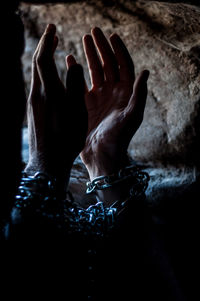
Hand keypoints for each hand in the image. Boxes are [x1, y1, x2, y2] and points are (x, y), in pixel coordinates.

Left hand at [25, 24, 86, 195]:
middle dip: (43, 45)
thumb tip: (73, 64)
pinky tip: (49, 74)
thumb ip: (75, 86)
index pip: (44, 58)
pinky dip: (42, 72)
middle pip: (37, 62)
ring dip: (43, 58)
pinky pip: (36, 83)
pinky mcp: (32, 109)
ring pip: (35, 73)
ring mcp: (32, 102)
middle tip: (52, 33)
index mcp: (50, 92)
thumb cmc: (67, 139)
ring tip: (52, 49)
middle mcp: (37, 94)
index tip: (53, 28)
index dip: (47, 41)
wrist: (48, 161)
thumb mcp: (77, 113)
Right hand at [67, 27, 148, 181]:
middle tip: (93, 31)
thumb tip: (145, 71)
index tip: (112, 35)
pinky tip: (70, 60)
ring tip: (84, 39)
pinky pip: (81, 83)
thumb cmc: (119, 138)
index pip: (124, 66)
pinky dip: (76, 71)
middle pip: (109, 64)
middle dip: (102, 47)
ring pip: (94, 71)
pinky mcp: (86, 104)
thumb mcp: (132, 116)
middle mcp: (113, 93)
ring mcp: (99, 98)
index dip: (119, 50)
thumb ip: (139, 94)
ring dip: (90, 55)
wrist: (102, 155)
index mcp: (126, 93)